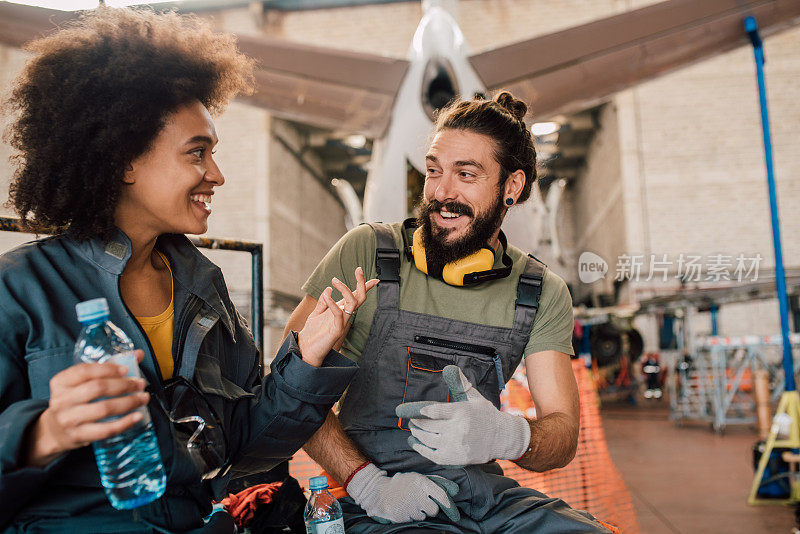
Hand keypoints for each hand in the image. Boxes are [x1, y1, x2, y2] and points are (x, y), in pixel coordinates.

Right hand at [24, 350, 148, 467]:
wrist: (55, 432)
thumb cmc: (75, 401)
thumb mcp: (82, 383)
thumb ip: (108, 367)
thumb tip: (138, 354)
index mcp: (61, 382)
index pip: (84, 371)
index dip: (108, 369)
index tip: (127, 369)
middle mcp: (62, 400)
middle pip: (97, 388)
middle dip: (123, 385)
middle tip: (140, 384)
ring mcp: (69, 419)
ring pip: (104, 409)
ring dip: (128, 402)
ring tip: (143, 398)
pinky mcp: (78, 436)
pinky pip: (105, 429)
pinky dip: (125, 422)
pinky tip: (138, 416)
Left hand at [298, 267, 377, 365]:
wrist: (306, 349)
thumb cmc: (312, 332)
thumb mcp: (316, 312)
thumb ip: (323, 301)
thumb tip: (329, 289)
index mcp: (341, 310)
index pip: (356, 296)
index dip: (365, 287)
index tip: (375, 279)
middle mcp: (344, 315)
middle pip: (359, 298)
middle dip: (361, 283)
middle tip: (358, 269)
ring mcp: (342, 322)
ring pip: (353, 304)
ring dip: (346, 290)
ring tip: (335, 280)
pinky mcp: (337, 330)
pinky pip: (339, 314)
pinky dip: (333, 303)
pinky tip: (327, 295)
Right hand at [346, 462, 459, 523]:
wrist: (378, 492)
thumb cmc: (400, 484)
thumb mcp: (416, 478)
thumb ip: (435, 483)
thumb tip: (455, 489)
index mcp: (421, 483)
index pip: (441, 496)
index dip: (448, 505)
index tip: (453, 513)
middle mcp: (417, 495)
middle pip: (433, 510)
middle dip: (430, 509)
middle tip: (421, 503)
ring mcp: (409, 507)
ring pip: (423, 516)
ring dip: (419, 512)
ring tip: (409, 503)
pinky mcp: (402, 517)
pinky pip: (413, 520)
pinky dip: (410, 516)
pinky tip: (403, 508)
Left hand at [396, 365, 530, 465]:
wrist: (502, 438)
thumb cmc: (486, 415)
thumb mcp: (475, 397)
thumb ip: (461, 384)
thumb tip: (450, 368)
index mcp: (462, 411)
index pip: (436, 410)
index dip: (423, 411)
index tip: (419, 411)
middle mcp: (458, 428)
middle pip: (429, 425)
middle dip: (416, 422)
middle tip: (411, 420)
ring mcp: (455, 444)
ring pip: (428, 439)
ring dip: (417, 434)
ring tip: (413, 429)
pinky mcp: (455, 458)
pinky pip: (432, 455)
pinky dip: (421, 449)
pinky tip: (416, 443)